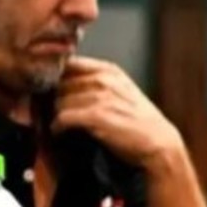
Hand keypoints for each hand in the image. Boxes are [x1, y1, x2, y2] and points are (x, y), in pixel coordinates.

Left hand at [53, 56, 183, 169]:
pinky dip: (58, 126)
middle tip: (49, 110)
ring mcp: (100, 97)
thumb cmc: (138, 120)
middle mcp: (104, 79)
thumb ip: (96, 82)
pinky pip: (64, 117)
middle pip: (60, 83)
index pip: (69, 64)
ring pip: (59, 101)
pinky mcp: (96, 116)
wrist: (158, 142)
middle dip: (53, 97)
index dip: (55, 77)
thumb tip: (64, 82)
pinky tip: (59, 131)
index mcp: (109, 70)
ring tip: (56, 122)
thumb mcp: (120, 90)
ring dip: (55, 114)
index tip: (48, 89)